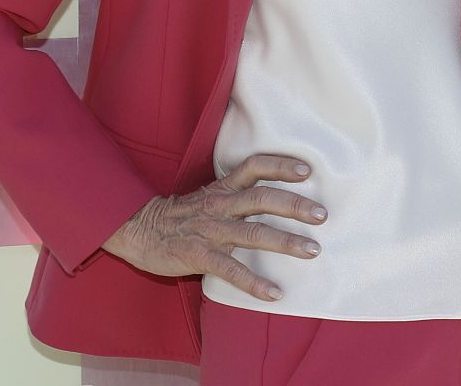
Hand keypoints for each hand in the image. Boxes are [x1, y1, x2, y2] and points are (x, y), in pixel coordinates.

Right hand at [102, 154, 325, 302]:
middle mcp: (219, 206)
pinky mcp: (199, 256)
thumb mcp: (207, 197)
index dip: (280, 166)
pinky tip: (274, 294)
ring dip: (285, 242)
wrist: (137, 230)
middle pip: (261, 198)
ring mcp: (210, 231)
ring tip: (312, 250)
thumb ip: (235, 196)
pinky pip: (231, 270)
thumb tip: (273, 199)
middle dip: (294, 205)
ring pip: (253, 233)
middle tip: (322, 214)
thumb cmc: (179, 217)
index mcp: (221, 189)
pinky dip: (254, 283)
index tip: (307, 170)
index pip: (253, 168)